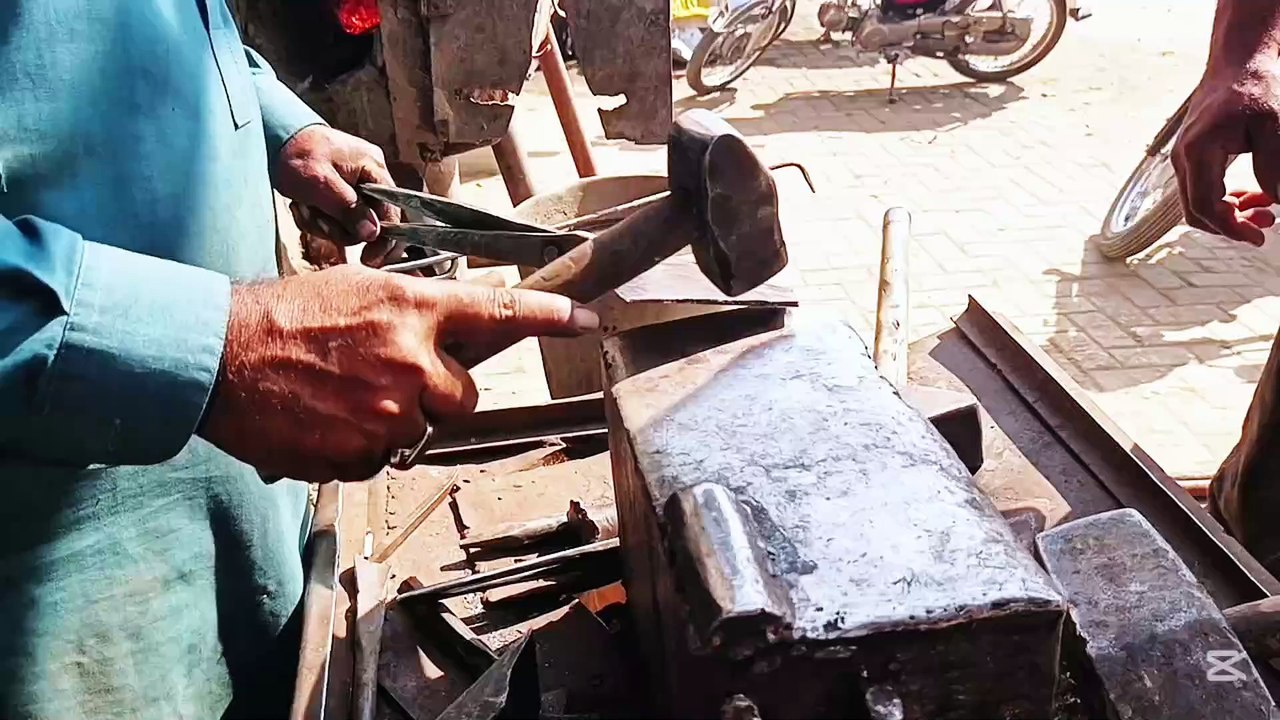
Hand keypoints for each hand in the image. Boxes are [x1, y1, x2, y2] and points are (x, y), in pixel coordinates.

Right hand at [198, 266, 597, 481]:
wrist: (218, 357)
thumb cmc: (282, 316)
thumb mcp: (355, 291)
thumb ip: (410, 315)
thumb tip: (443, 342)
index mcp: (412, 307)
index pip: (499, 311)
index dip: (550, 315)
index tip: (588, 319)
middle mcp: (412, 358)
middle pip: (465, 395)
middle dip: (437, 392)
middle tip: (386, 377)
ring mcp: (390, 409)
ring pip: (422, 429)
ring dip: (394, 419)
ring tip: (341, 395)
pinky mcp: (363, 451)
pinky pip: (384, 457)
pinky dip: (362, 446)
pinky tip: (326, 420)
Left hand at [275, 125, 403, 265]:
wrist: (271, 134)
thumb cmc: (296, 152)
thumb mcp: (321, 184)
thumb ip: (349, 209)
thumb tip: (373, 233)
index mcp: (373, 169)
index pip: (392, 212)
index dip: (384, 240)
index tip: (370, 260)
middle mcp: (370, 177)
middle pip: (369, 222)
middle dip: (340, 228)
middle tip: (317, 220)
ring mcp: (355, 185)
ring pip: (349, 223)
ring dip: (324, 223)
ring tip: (304, 208)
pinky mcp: (339, 192)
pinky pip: (336, 217)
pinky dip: (317, 218)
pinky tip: (302, 205)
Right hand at [1173, 1, 1279, 244]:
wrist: (1238, 63)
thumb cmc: (1256, 89)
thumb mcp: (1273, 127)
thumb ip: (1274, 167)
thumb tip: (1277, 202)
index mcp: (1197, 152)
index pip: (1206, 206)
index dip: (1231, 228)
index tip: (1260, 237)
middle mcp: (1183, 159)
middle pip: (1197, 212)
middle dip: (1231, 226)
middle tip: (1268, 225)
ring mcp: (1184, 159)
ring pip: (1199, 204)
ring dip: (1230, 214)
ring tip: (1266, 210)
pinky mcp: (1193, 157)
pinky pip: (1203, 190)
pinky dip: (1227, 200)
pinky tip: (1254, 194)